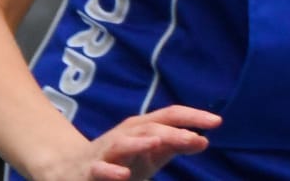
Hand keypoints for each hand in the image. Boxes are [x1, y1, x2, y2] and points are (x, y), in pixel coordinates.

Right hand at [32, 105, 219, 180]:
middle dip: (173, 132)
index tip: (217, 122)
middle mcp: (126, 133)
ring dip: (140, 143)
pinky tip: (124, 175)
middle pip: (152, 128)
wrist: (73, 170)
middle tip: (195, 138)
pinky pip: (100, 169)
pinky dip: (111, 171)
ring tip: (157, 144)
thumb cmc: (121, 160)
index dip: (194, 116)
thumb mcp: (152, 153)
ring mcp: (107, 150)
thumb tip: (205, 141)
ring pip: (124, 143)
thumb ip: (176, 145)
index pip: (171, 115)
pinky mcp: (90, 169)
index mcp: (144, 126)